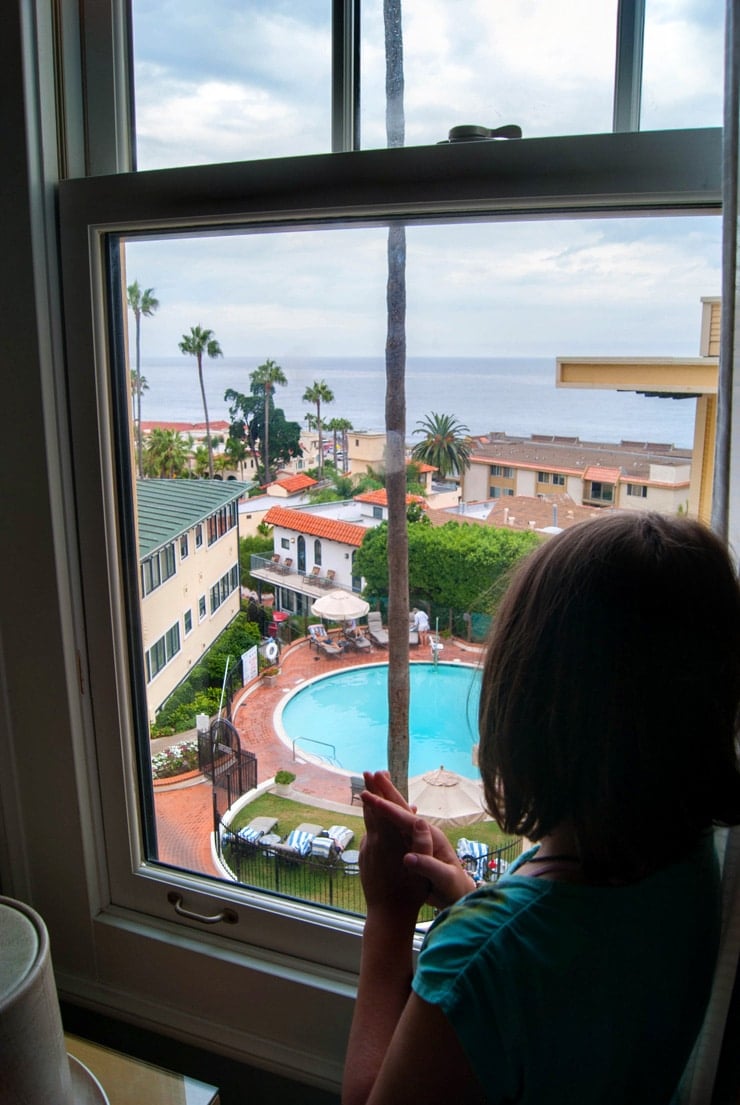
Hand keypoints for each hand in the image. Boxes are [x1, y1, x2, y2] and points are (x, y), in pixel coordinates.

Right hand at [360, 772, 475, 909]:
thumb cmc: (454, 887)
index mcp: (430, 836)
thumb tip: (407, 857)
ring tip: (374, 784)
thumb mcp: (444, 878)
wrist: (460, 894)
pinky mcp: (413, 845)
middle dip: (386, 791)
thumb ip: (428, 865)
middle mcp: (423, 832)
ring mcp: (418, 838)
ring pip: (398, 814)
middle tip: (371, 773)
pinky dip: (386, 816)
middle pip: (402, 807)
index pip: (404, 818)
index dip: (386, 807)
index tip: (368, 795)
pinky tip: (381, 811)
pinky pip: (396, 826)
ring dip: (385, 799)